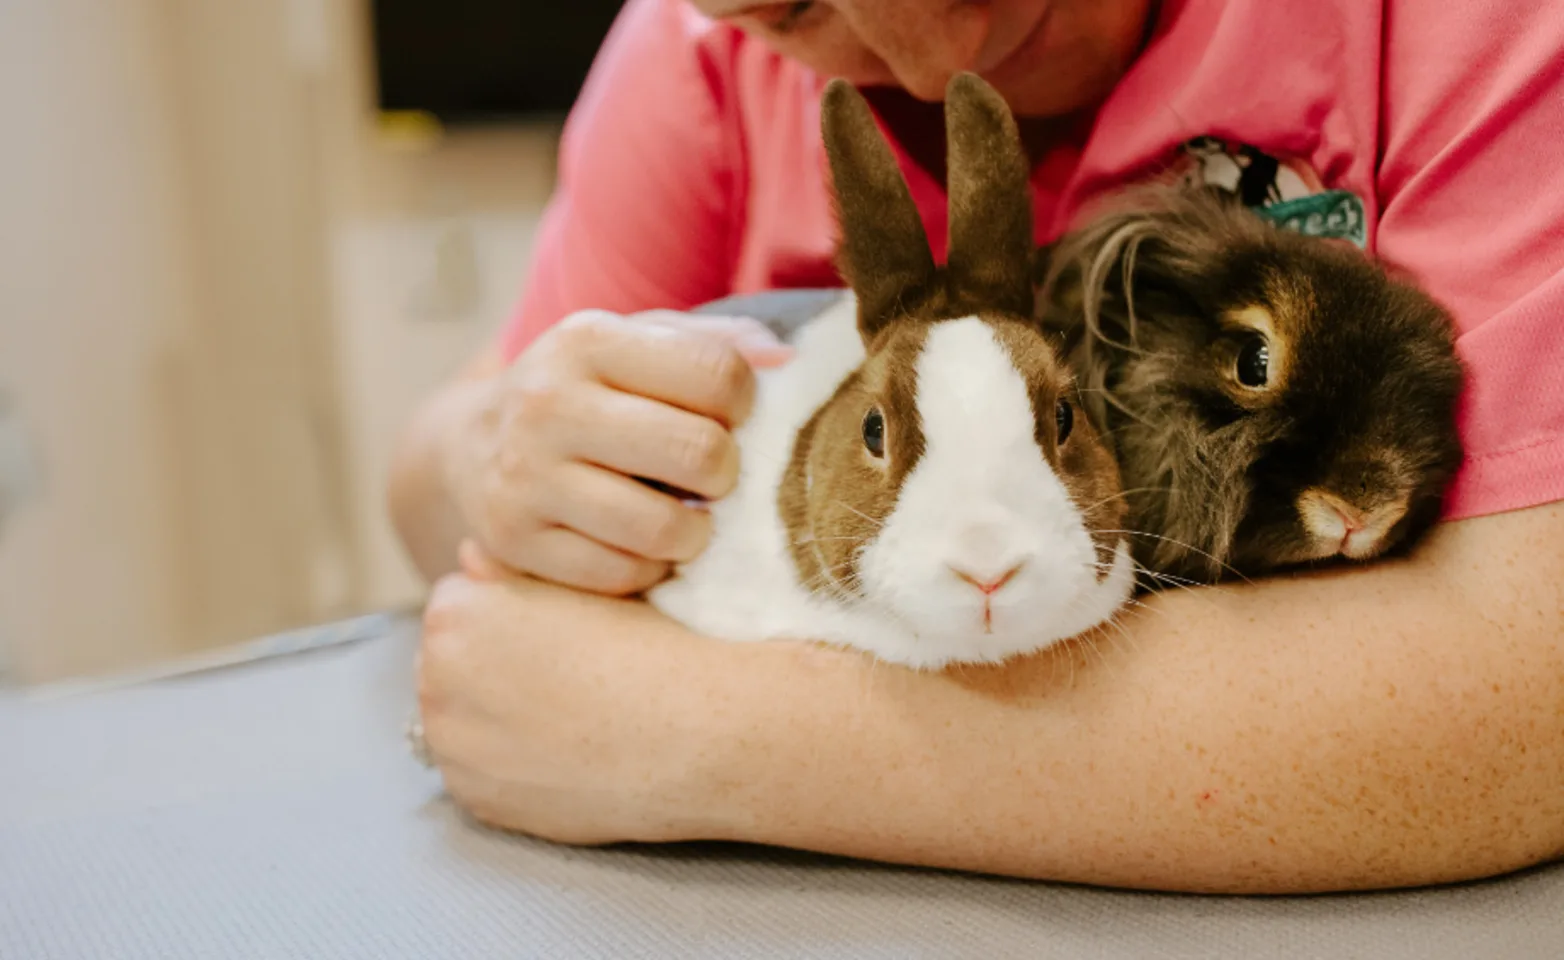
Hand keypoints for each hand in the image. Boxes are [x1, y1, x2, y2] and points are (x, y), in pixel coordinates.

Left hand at [415, 564, 755, 845]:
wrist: (696, 733)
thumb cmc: (648, 644)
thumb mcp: (582, 583)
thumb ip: (510, 566)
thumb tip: (468, 557)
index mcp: (455, 615)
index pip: (459, 601)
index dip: (509, 611)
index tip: (555, 628)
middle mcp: (436, 682)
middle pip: (449, 661)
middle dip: (488, 664)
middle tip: (561, 673)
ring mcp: (453, 749)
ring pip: (460, 720)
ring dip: (492, 717)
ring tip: (565, 714)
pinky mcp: (477, 800)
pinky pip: (479, 774)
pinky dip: (510, 766)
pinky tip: (565, 753)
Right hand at [441, 309, 791, 595]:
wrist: (471, 444)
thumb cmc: (589, 390)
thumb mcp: (639, 344)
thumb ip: (717, 343)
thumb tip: (788, 361)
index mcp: (587, 339)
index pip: (718, 375)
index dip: (744, 404)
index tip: (727, 417)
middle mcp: (547, 405)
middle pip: (698, 452)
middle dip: (725, 472)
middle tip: (711, 476)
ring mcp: (525, 479)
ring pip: (663, 528)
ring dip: (694, 531)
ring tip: (685, 515)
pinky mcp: (515, 543)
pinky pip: (622, 575)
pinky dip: (647, 566)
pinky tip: (638, 542)